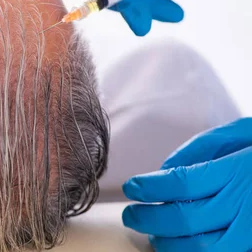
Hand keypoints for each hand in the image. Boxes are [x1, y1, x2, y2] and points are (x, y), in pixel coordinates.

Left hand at [122, 117, 251, 251]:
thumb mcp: (241, 133)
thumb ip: (201, 148)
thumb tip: (164, 170)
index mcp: (240, 170)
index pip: (182, 183)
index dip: (151, 187)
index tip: (132, 187)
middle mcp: (248, 203)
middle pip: (186, 218)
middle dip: (150, 218)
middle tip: (131, 214)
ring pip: (204, 250)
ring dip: (170, 245)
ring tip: (154, 234)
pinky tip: (180, 248)